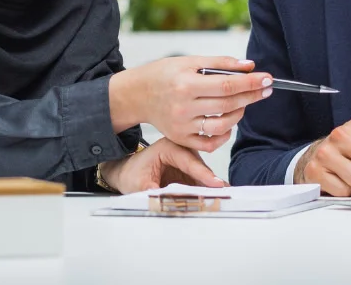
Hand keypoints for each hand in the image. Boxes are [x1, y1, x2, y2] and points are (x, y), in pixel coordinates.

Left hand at [100, 138, 225, 193]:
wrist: (125, 173)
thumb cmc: (131, 174)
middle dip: (211, 181)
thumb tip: (170, 203)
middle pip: (199, 166)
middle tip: (224, 194)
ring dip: (209, 187)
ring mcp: (184, 160)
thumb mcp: (139, 185)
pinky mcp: (186, 171)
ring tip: (223, 199)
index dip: (203, 174)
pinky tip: (213, 199)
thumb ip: (155, 193)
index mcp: (167, 147)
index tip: (216, 184)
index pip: (189, 161)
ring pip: (201, 174)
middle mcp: (179, 150)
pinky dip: (204, 190)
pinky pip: (198, 181)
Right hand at [108, 56, 272, 151]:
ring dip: (240, 114)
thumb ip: (220, 63)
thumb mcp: (189, 61)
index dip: (250, 82)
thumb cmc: (164, 74)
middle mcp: (183, 107)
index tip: (267, 79)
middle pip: (227, 104)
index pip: (226, 85)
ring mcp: (182, 126)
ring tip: (244, 102)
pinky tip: (229, 122)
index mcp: (185, 84)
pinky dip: (224, 134)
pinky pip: (210, 143)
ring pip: (222, 125)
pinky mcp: (181, 139)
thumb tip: (249, 66)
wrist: (138, 94)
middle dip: (251, 95)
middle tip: (266, 88)